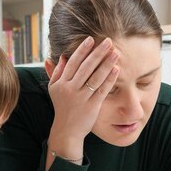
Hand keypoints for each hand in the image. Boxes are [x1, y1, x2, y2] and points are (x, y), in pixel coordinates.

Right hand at [46, 37, 119, 160]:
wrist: (67, 130)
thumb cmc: (62, 107)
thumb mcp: (54, 90)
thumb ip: (56, 73)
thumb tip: (62, 56)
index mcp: (61, 83)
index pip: (73, 63)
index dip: (82, 50)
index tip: (91, 40)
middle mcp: (70, 89)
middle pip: (86, 67)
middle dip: (98, 53)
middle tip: (108, 41)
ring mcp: (81, 98)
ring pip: (95, 77)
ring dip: (106, 63)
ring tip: (116, 52)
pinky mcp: (92, 106)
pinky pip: (102, 90)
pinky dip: (109, 79)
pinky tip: (116, 69)